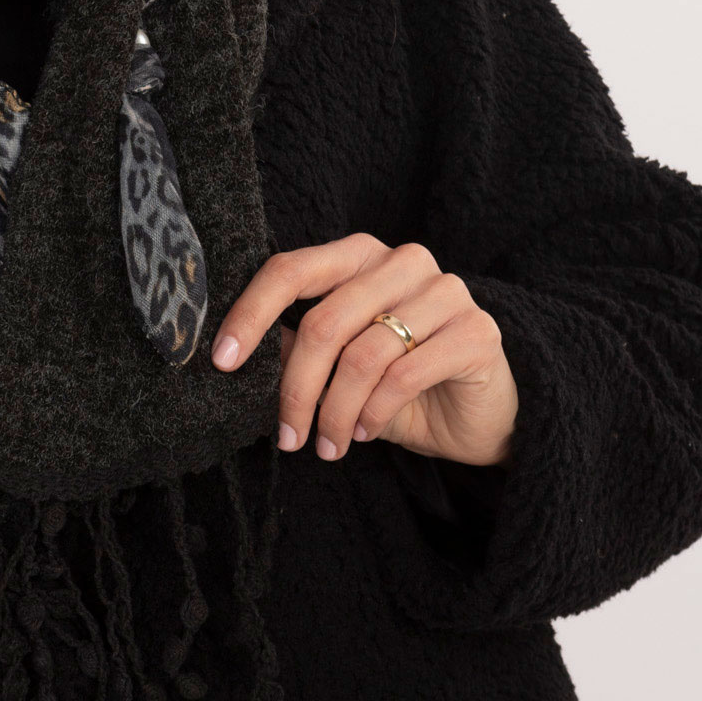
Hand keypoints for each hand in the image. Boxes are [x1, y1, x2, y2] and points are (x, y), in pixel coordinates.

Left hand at [210, 234, 517, 466]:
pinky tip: (366, 431)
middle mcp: (403, 261)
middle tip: (287, 436)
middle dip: (297, 388)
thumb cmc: (400, 383)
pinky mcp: (476, 331)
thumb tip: (232, 353)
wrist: (479, 414)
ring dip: (336, 412)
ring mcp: (446, 291)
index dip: (250, 314)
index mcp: (359, 255)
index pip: (291, 269)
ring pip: (363, 355)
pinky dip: (375, 412)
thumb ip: (295, 346)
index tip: (222, 361)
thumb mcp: (337, 364)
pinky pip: (405, 375)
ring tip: (329, 445)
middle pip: (325, 322)